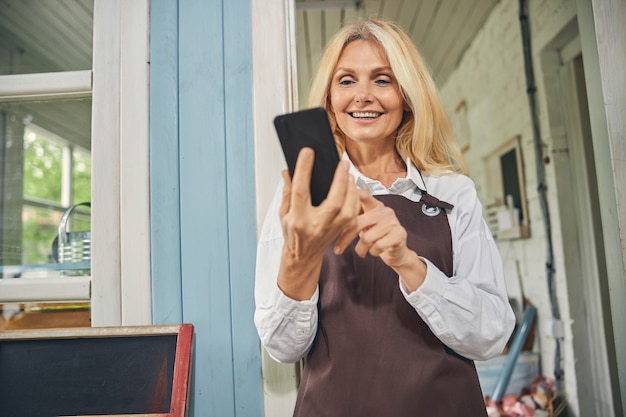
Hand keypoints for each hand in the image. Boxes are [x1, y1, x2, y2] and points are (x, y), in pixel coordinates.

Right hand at [277, 148, 359, 299]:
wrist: (303, 256)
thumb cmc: (292, 233)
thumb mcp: (283, 213)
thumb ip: (287, 192)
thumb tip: (288, 171)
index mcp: (298, 219)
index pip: (301, 191)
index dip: (304, 170)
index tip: (307, 152)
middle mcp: (316, 225)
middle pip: (333, 201)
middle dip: (339, 180)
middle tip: (342, 163)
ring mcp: (331, 229)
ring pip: (348, 208)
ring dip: (351, 189)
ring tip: (348, 174)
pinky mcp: (341, 230)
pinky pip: (353, 214)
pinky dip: (355, 199)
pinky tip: (352, 188)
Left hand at [335, 191, 426, 290]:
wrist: (396, 251)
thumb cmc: (377, 236)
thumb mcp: (365, 224)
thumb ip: (354, 216)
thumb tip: (333, 212)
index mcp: (374, 205)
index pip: (363, 195)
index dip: (351, 195)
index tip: (339, 199)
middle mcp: (384, 211)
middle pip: (358, 222)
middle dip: (345, 238)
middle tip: (338, 249)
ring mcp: (393, 222)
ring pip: (367, 238)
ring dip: (361, 249)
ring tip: (361, 251)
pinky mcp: (399, 235)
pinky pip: (378, 246)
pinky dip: (372, 252)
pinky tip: (374, 251)